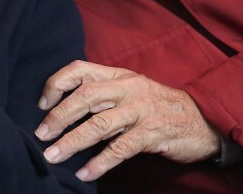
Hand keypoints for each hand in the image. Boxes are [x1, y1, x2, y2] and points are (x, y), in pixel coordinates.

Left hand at [35, 60, 219, 181]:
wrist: (201, 119)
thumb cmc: (157, 104)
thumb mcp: (131, 88)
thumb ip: (104, 91)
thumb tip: (67, 105)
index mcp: (119, 74)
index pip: (81, 69)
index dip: (58, 83)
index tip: (42, 102)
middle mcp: (127, 88)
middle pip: (86, 96)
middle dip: (60, 115)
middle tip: (41, 134)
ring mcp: (139, 110)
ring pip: (99, 124)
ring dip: (73, 142)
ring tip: (53, 156)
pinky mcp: (151, 134)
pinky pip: (120, 149)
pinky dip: (100, 163)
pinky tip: (85, 173)